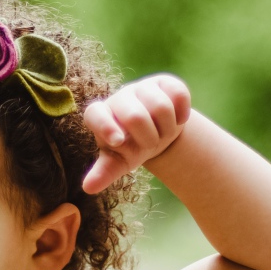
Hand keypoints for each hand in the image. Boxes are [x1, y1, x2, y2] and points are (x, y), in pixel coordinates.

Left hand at [81, 74, 191, 193]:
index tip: (118, 142)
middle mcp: (119, 97)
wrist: (157, 133)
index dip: (106, 126)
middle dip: (148, 138)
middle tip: (151, 144)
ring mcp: (142, 87)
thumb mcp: (118, 162)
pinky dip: (182, 114)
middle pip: (135, 116)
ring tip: (163, 133)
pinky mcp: (165, 82)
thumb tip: (88, 188)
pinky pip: (179, 94)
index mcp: (100, 115)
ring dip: (167, 129)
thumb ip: (104, 172)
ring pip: (161, 107)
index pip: (95, 114)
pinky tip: (178, 119)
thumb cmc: (131, 148)